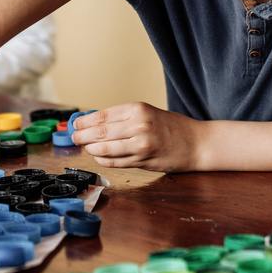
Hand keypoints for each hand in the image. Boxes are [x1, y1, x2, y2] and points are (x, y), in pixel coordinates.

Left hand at [70, 103, 202, 170]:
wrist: (197, 143)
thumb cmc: (172, 127)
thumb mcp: (148, 113)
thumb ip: (123, 118)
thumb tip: (94, 122)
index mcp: (138, 109)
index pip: (102, 116)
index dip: (84, 122)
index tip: (75, 125)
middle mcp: (138, 125)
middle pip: (99, 132)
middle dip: (82, 136)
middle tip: (74, 138)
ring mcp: (141, 145)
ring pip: (104, 149)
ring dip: (91, 149)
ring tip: (86, 148)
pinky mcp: (143, 161)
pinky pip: (115, 162)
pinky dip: (103, 160)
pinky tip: (99, 157)